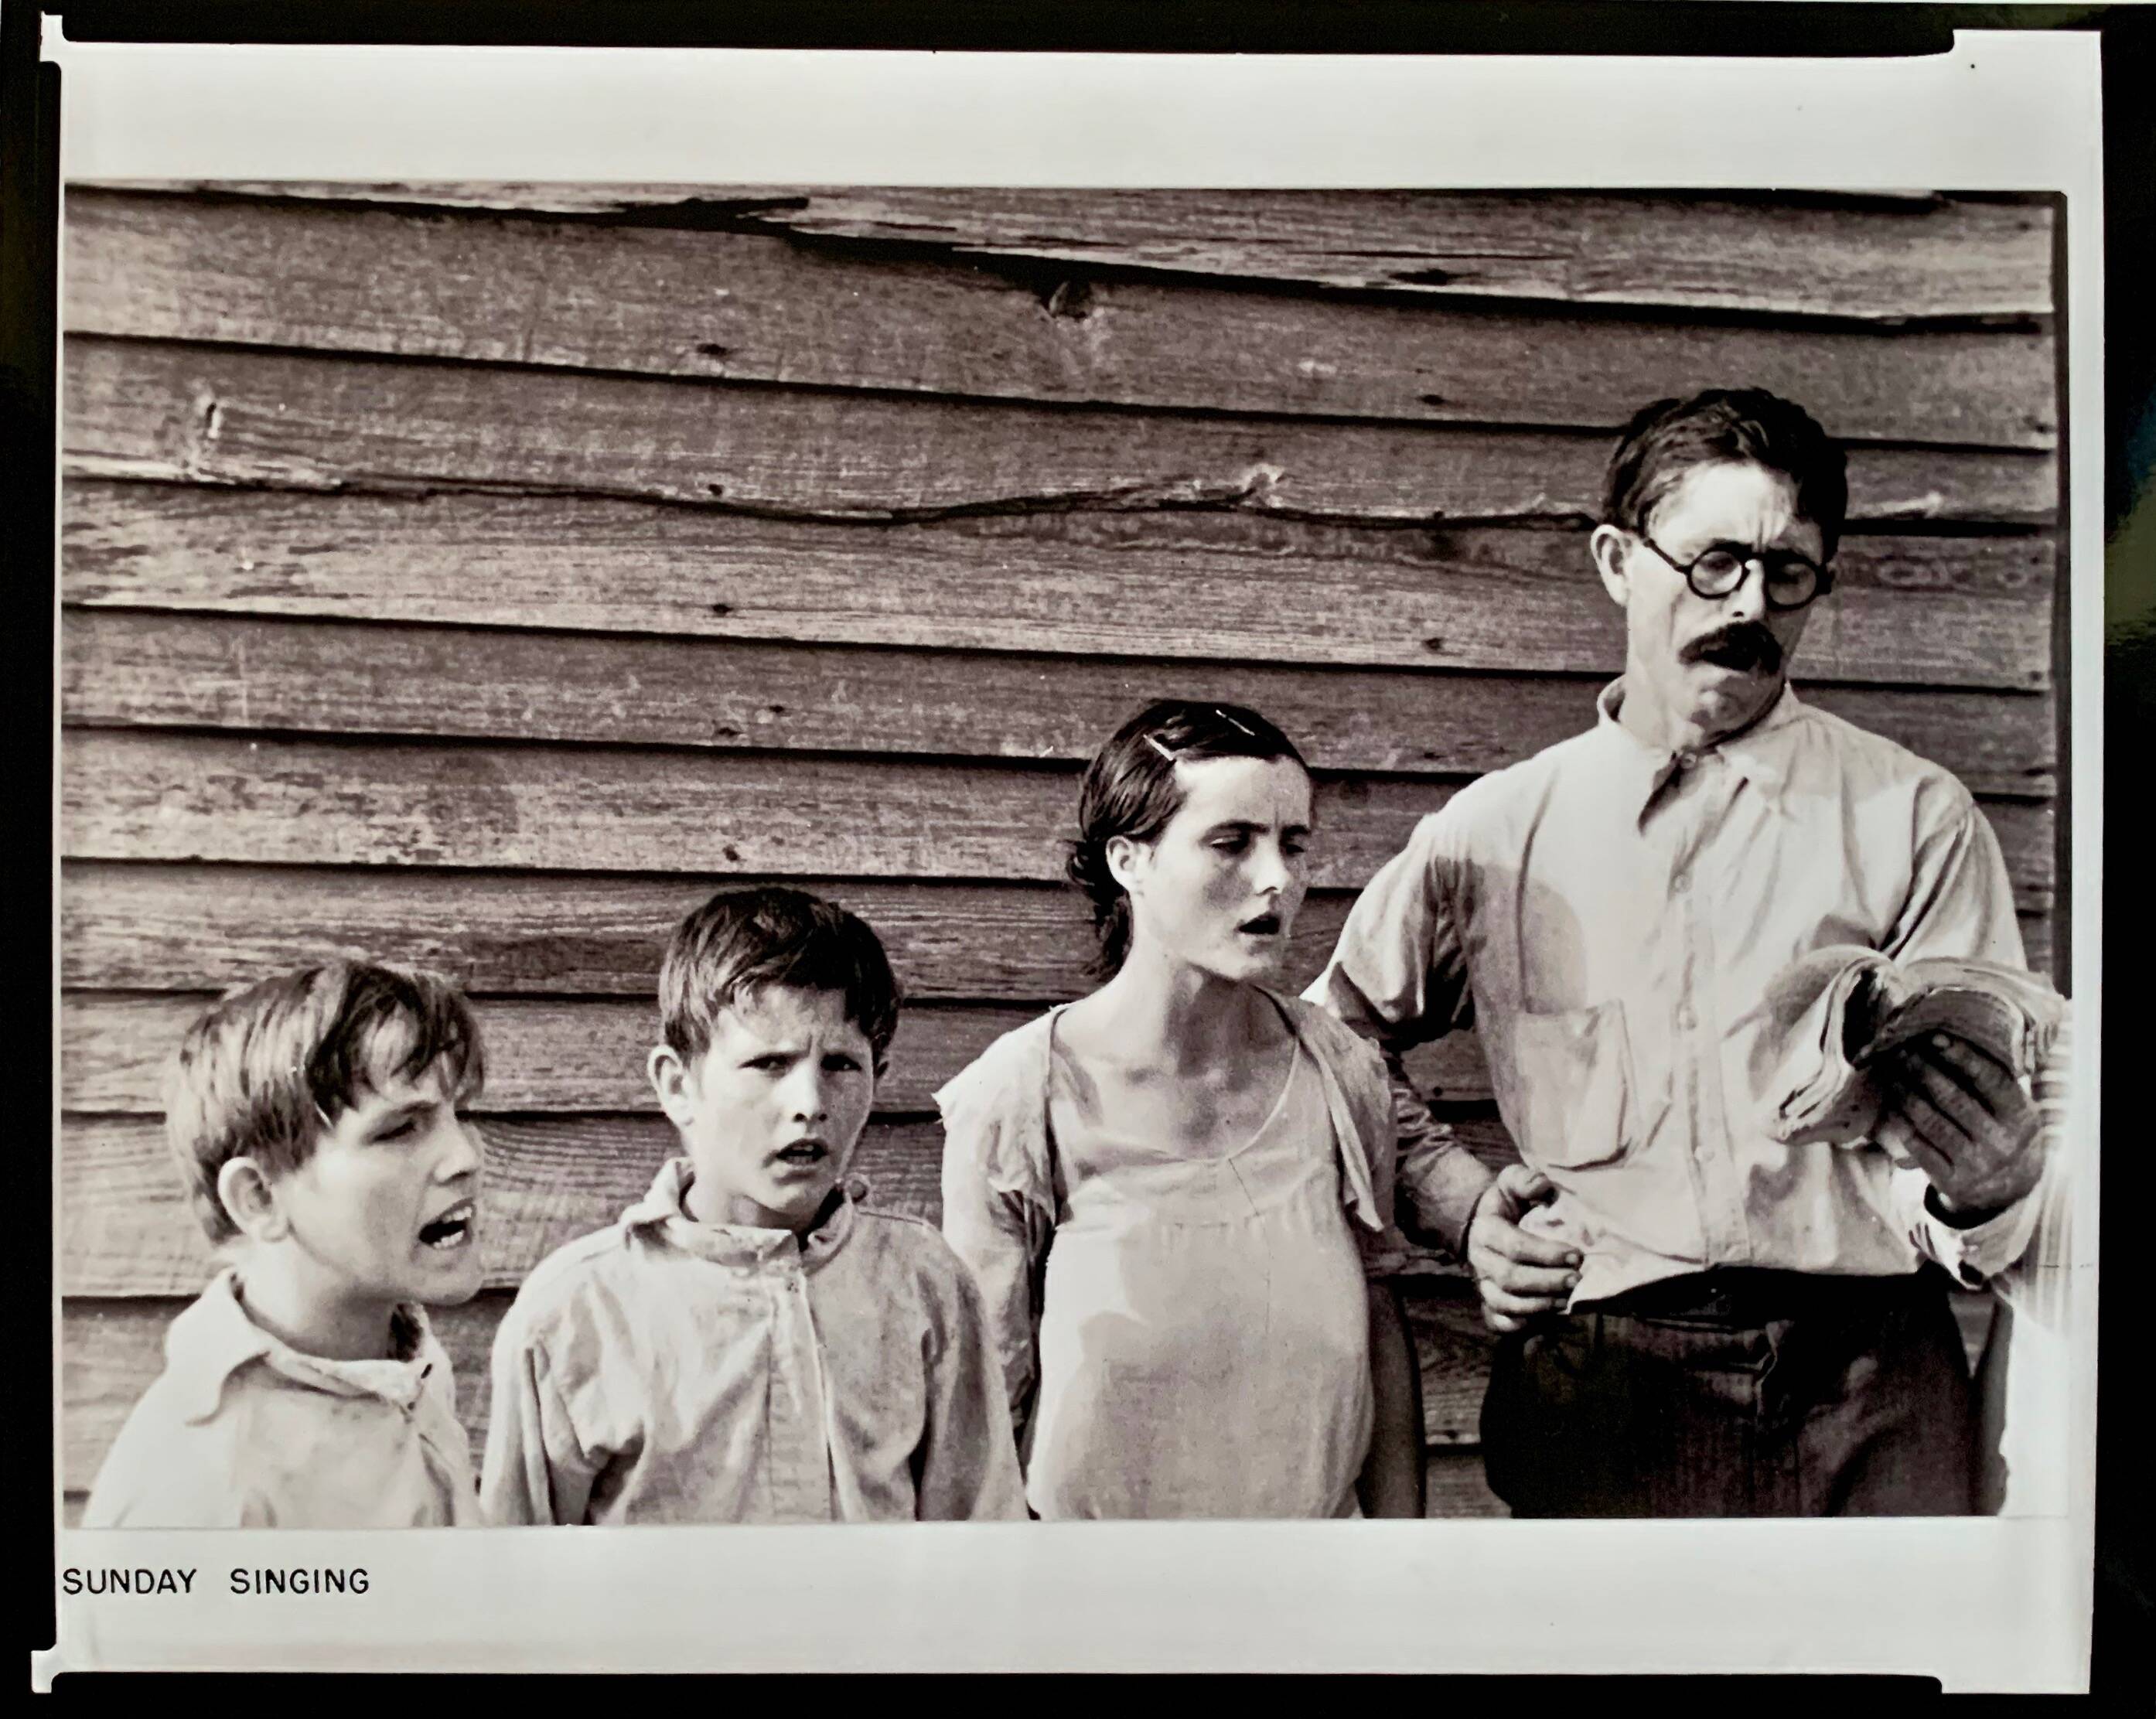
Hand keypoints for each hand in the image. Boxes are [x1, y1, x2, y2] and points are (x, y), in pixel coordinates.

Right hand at [1464, 1163, 1580, 1333]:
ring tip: (1567, 1300)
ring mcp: (1482, 1285)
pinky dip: (1521, 1326)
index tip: (1576, 1255)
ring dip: (1539, 1305)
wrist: (1482, 1225)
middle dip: (1547, 1282)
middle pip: (1511, 1278)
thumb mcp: (1511, 1183)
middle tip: (1576, 1279)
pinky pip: (1499, 1322)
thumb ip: (1525, 1180)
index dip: (1547, 1254)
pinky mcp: (1487, 1304)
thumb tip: (1542, 1188)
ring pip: (1505, 1303)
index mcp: (1486, 1231)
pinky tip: (1545, 1319)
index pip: (1515, 1246)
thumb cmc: (1507, 1204)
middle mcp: (1479, 1261)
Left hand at [1875, 1033, 2042, 1222]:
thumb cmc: (2005, 1132)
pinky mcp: (1952, 1182)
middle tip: (1901, 1051)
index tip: (1934, 1037)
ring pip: (1931, 1122)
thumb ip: (1994, 1080)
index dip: (1962, 1057)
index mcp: (2021, 1119)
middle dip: (1922, 1070)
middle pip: (1954, 1099)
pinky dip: (1903, 1124)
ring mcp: (1976, 1166)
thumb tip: (1949, 1040)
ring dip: (1906, 1094)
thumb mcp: (2014, 1109)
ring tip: (1892, 1074)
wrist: (2011, 1189)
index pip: (1990, 1081)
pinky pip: (1919, 1147)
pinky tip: (1893, 1106)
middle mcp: (2001, 1143)